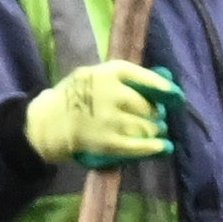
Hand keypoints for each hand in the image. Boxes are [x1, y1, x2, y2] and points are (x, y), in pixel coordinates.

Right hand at [22, 55, 183, 169]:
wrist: (47, 122)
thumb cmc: (74, 97)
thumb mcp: (92, 76)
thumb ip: (122, 80)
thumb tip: (163, 85)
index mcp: (107, 73)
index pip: (143, 78)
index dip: (162, 87)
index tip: (175, 95)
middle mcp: (111, 94)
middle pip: (147, 106)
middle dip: (155, 114)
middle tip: (156, 118)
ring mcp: (110, 119)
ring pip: (145, 127)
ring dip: (153, 131)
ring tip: (153, 132)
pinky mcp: (107, 142)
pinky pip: (137, 146)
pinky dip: (153, 147)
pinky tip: (163, 148)